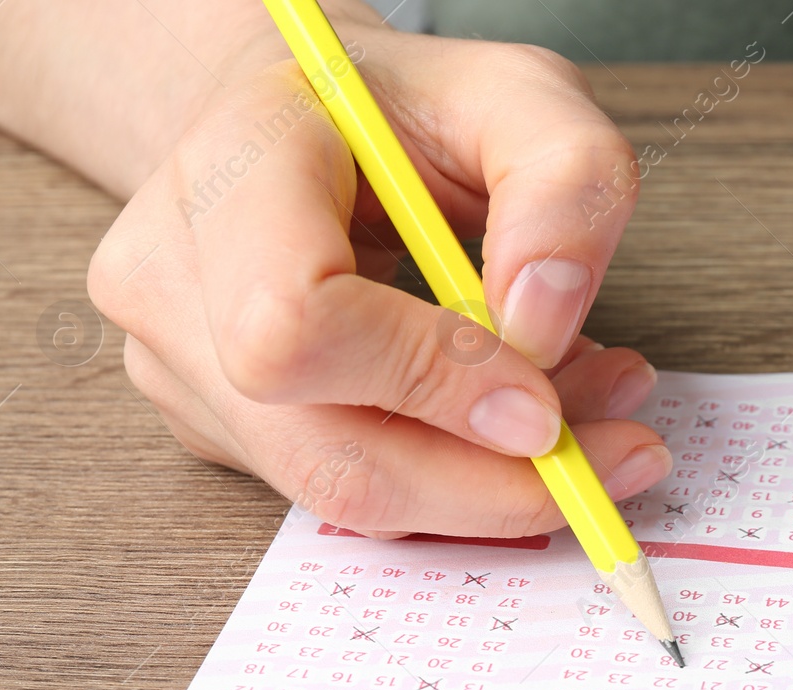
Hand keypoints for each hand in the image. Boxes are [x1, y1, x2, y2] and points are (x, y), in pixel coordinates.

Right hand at [90, 19, 667, 535]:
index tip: (543, 400)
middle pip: (324, 452)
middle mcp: (174, 282)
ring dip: (490, 486)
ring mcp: (180, 366)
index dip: (429, 382)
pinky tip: (517, 416)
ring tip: (589, 418)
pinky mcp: (222, 427)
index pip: (295, 323)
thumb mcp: (519, 94)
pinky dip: (455, 476)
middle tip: (618, 454)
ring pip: (345, 492)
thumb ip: (562, 182)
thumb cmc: (400, 107)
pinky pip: (348, 488)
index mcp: (230, 169)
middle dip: (492, 482)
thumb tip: (541, 327)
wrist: (301, 126)